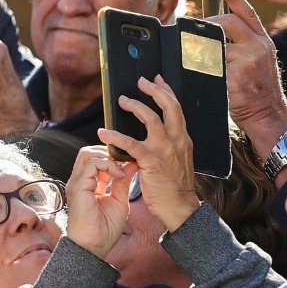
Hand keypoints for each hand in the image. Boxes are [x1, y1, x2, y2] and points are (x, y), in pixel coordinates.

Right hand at [63, 146, 132, 259]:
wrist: (94, 246)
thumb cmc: (105, 229)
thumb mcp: (118, 200)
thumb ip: (122, 182)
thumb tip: (131, 165)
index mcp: (87, 184)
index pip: (94, 160)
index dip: (111, 157)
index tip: (128, 162)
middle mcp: (80, 181)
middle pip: (88, 153)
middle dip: (107, 152)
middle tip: (124, 160)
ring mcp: (77, 183)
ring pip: (87, 154)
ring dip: (108, 157)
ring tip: (122, 168)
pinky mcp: (78, 186)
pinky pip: (91, 164)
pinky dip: (108, 165)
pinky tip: (119, 175)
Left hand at [97, 76, 199, 231]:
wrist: (180, 208)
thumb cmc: (175, 186)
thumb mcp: (177, 160)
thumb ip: (168, 145)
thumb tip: (155, 133)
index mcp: (182, 139)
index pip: (177, 109)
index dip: (167, 91)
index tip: (158, 79)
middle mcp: (177, 140)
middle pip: (170, 106)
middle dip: (155, 90)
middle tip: (141, 81)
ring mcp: (165, 150)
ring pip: (151, 118)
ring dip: (135, 107)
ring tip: (122, 101)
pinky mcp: (151, 161)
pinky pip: (131, 143)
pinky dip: (115, 136)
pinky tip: (104, 133)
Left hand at [205, 0, 286, 162]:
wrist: (268, 116)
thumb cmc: (257, 91)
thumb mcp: (256, 63)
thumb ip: (239, 47)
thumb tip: (209, 37)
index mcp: (262, 41)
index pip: (246, 12)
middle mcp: (259, 46)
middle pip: (227, 22)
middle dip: (206, 25)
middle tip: (191, 31)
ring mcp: (249, 60)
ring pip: (215, 45)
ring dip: (200, 51)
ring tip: (194, 58)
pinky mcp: (237, 75)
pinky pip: (210, 66)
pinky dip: (200, 69)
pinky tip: (200, 75)